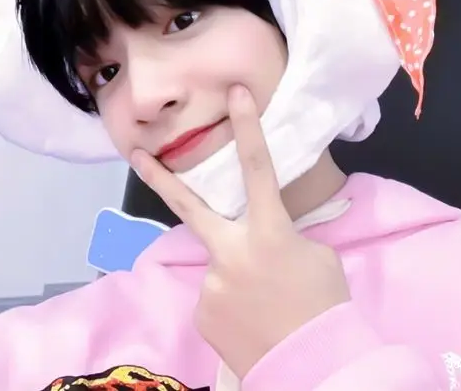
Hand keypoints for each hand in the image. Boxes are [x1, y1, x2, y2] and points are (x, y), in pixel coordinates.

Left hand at [132, 86, 349, 377]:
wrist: (315, 364)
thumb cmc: (324, 304)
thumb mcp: (314, 257)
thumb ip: (280, 239)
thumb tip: (260, 241)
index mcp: (268, 232)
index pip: (257, 168)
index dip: (247, 128)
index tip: (235, 96)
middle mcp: (230, 252)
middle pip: (189, 206)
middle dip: (160, 177)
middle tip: (135, 154)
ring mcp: (211, 283)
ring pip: (219, 265)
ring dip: (237, 274)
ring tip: (261, 301)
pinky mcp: (202, 312)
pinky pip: (216, 296)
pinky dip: (232, 302)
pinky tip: (250, 319)